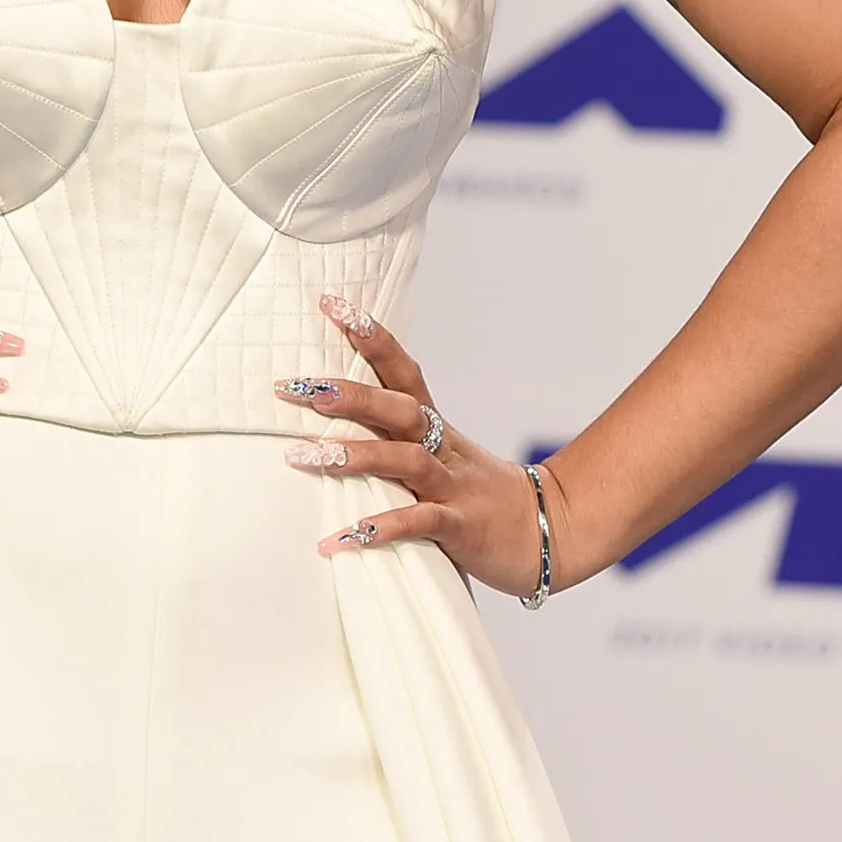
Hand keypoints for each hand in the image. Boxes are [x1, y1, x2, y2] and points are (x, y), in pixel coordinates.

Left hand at [276, 293, 561, 597]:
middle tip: (294, 386)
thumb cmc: (475, 488)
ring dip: (352, 456)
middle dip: (346, 394)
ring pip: (402, 459)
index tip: (330, 303)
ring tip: (302, 456)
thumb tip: (330, 405)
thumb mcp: (438, 450)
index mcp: (434, 422)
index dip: (369, 334)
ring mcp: (451, 484)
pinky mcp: (459, 527)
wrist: (546, 530)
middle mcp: (442, 446)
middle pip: (396, 407)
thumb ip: (392, 432)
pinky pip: (416, 524)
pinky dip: (378, 530)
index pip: (401, 367)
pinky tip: (337, 538)